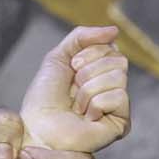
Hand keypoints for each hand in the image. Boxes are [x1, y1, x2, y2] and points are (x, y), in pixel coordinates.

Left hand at [19, 25, 131, 154]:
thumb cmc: (44, 98)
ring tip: (77, 106)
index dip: (87, 53)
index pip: (110, 46)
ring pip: (118, 77)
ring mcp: (118, 105)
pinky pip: (118, 97)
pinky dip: (96, 104)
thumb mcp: (58, 57)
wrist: (36, 128)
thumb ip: (82, 37)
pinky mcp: (121, 124)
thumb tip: (114, 31)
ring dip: (88, 90)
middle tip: (73, 89)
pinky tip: (87, 117)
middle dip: (87, 71)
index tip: (71, 68)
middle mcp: (112, 85)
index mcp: (100, 69)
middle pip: (118, 60)